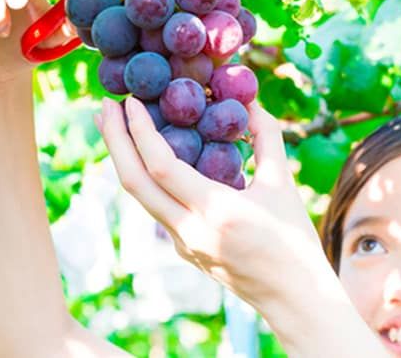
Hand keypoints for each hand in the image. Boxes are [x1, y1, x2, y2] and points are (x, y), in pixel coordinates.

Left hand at [96, 97, 326, 311]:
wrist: (293, 298)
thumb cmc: (295, 240)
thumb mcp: (283, 184)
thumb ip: (267, 138)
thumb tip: (250, 101)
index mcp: (215, 211)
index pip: (161, 166)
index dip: (140, 131)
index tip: (130, 101)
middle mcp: (189, 230)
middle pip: (134, 183)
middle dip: (114, 141)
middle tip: (105, 106)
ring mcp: (182, 244)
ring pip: (141, 197)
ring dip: (124, 159)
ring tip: (116, 126)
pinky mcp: (184, 250)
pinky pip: (158, 209)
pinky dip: (148, 179)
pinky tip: (150, 157)